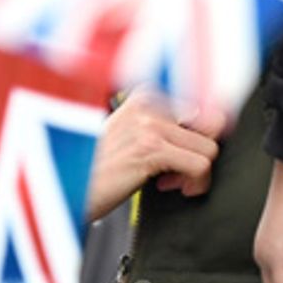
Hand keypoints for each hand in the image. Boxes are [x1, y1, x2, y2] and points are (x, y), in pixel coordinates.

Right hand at [85, 89, 223, 220]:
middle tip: (183, 169)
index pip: (202, 103)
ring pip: (209, 148)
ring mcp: (150, 124)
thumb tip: (205, 134)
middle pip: (213, 123)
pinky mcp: (151, 149)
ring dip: (198, 173)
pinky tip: (168, 187)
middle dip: (203, 151)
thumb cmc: (96, 166)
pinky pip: (201, 166)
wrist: (69, 186)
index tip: (188, 153)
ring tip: (174, 181)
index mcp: (145, 95)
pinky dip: (194, 184)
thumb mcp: (129, 133)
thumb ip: (161, 126)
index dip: (202, 135)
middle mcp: (149, 103)